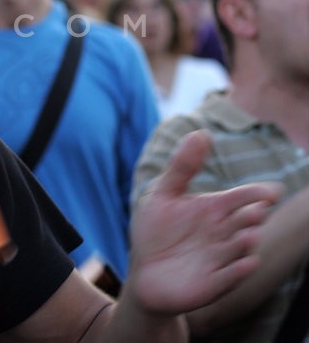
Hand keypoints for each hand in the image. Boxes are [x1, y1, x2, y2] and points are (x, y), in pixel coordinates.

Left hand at [127, 130, 282, 314]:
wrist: (144, 273)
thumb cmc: (156, 231)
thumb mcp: (163, 195)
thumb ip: (182, 167)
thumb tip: (201, 132)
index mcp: (216, 209)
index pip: (246, 198)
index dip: (260, 194)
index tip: (271, 192)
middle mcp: (225, 232)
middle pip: (249, 221)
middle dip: (253, 216)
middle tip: (252, 211)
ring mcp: (222, 258)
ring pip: (244, 249)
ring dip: (247, 242)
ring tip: (246, 235)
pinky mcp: (215, 283)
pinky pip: (232, 277)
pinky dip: (239, 271)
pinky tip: (244, 263)